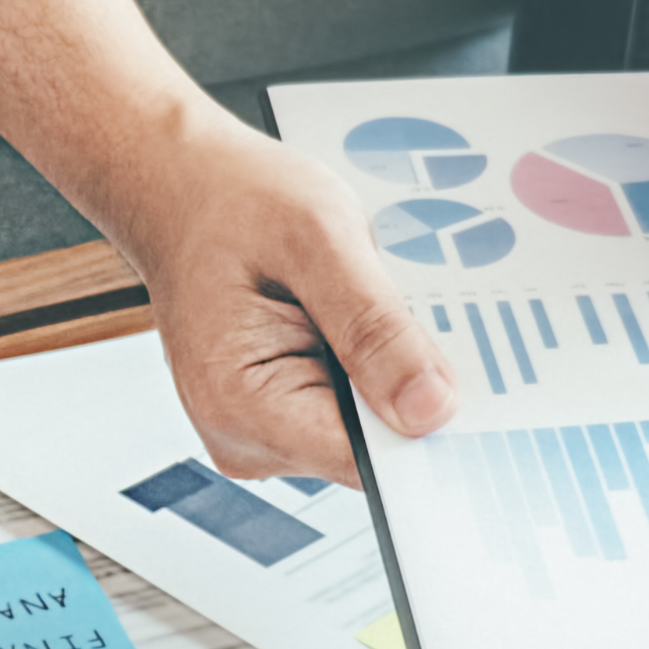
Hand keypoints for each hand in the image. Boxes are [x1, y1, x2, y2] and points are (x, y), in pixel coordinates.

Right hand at [106, 115, 458, 485]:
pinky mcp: (281, 413)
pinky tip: (349, 312)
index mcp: (239, 403)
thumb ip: (374, 327)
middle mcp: (245, 435)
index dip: (424, 426)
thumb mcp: (316, 238)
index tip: (465, 384)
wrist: (183, 187)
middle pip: (372, 447)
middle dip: (405, 382)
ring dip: (387, 367)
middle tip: (403, 305)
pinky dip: (369, 363)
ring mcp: (262, 429)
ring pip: (369, 427)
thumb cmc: (229, 200)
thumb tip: (430, 409)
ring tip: (361, 295)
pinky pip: (352, 407)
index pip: (365, 461)